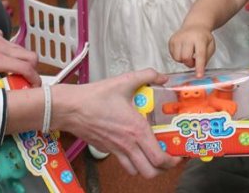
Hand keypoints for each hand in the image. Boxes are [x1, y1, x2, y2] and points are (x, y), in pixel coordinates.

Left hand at [0, 5, 39, 85]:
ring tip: (15, 73)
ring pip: (22, 49)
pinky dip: (11, 52)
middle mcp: (1, 47)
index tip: (35, 88)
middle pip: (31, 56)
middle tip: (26, 81)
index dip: (35, 79)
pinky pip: (9, 43)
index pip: (25, 68)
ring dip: (23, 61)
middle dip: (34, 70)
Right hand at [56, 70, 181, 177]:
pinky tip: (133, 149)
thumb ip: (146, 75)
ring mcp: (116, 150)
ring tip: (151, 156)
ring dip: (146, 168)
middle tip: (167, 157)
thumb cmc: (95, 97)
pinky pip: (123, 164)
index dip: (172, 161)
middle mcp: (128, 145)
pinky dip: (131, 163)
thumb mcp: (124, 81)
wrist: (70, 108)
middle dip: (163, 169)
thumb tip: (161, 76)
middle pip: (150, 172)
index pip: (159, 158)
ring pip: (136, 172)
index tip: (178, 155)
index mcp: (136, 130)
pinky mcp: (106, 149)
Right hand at [168, 25, 214, 76]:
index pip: (200, 54)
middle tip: (194, 60)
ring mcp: (177, 38)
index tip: (199, 76)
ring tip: (189, 54)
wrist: (194, 25)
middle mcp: (187, 37)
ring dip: (184, 61)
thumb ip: (206, 57)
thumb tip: (199, 69)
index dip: (199, 66)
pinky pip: (173, 56)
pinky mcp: (171, 41)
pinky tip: (183, 51)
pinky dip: (178, 57)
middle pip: (185, 58)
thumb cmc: (203, 37)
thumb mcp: (211, 45)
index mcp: (200, 38)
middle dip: (190, 64)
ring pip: (178, 58)